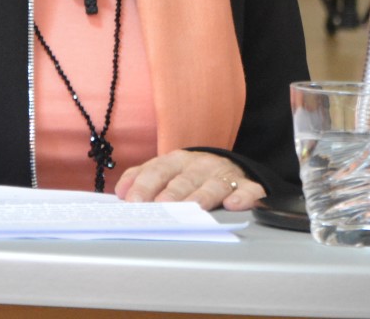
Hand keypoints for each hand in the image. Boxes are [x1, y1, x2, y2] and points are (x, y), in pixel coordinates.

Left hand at [113, 150, 264, 211]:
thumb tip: (121, 192)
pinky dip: (242, 196)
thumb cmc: (192, 175)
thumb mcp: (167, 171)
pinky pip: (247, 190)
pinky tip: (234, 204)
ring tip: (194, 207)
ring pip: (213, 185)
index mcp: (177, 161)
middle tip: (162, 207)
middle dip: (172, 193)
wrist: (230, 168)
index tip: (133, 201)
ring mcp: (224, 175)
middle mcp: (200, 166)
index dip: (145, 185)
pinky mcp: (247, 186)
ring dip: (202, 196)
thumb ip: (142, 178)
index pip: (158, 170)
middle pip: (184, 180)